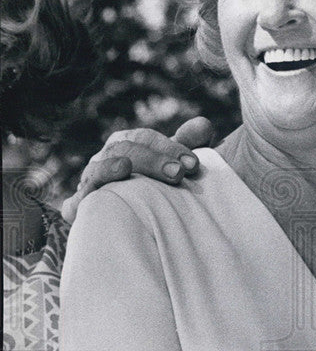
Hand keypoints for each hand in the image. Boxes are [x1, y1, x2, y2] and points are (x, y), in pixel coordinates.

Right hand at [61, 117, 214, 223]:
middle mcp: (106, 159)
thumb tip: (204, 125)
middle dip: (151, 159)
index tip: (193, 163)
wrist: (124, 225)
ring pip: (97, 170)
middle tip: (178, 173)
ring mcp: (89, 183)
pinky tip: (93, 196)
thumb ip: (186, 145)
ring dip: (112, 168)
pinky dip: (83, 198)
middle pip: (124, 149)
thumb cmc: (153, 188)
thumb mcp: (171, 165)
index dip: (169, 147)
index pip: (145, 138)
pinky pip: (76, 203)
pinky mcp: (77, 210)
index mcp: (127, 144)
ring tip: (127, 167)